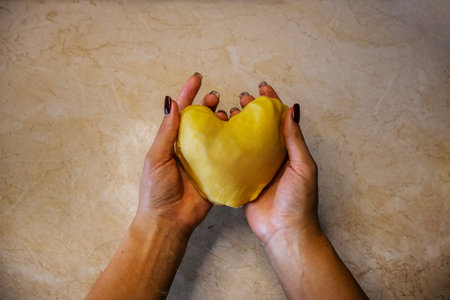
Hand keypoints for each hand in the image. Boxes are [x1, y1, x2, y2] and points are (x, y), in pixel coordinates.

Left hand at [138, 73, 222, 234]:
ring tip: (227, 116)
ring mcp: (204, 161)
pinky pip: (227, 157)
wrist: (168, 222)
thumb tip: (171, 102)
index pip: (182, 113)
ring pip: (217, 135)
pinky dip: (235, 145)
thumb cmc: (156, 190)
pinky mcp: (217, 175)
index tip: (198, 78)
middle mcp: (190, 149)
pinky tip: (241, 136)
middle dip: (208, 106)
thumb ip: (166, 131)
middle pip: (202, 121)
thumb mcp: (157, 157)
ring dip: (222, 123)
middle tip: (216, 98)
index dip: (189, 94)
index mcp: (173, 142)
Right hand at [236, 82, 319, 245]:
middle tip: (240, 99)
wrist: (286, 233)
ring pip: (245, 142)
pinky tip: (216, 139)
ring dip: (236, 127)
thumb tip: (291, 109)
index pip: (280, 121)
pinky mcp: (244, 182)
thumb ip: (295, 140)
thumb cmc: (300, 202)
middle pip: (260, 128)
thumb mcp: (303, 167)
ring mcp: (257, 169)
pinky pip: (234, 162)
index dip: (272, 102)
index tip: (262, 88)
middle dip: (251, 111)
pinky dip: (226, 149)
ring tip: (225, 114)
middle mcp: (273, 157)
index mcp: (289, 151)